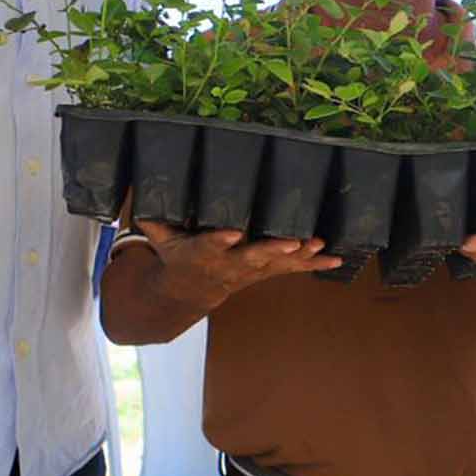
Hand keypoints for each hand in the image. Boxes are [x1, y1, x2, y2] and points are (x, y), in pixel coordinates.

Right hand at [134, 216, 340, 302]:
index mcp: (201, 254)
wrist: (188, 293)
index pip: (209, 245)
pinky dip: (315, 264)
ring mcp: (249, 271)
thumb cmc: (176, 254)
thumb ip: (152, 214)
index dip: (220, 240)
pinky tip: (337, 259)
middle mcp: (228, 265)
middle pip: (252, 258)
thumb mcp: (159, 237)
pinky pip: (292, 270)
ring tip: (319, 245)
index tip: (232, 233)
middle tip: (292, 241)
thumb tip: (137, 182)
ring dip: (299, 256)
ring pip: (277, 264)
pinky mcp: (265, 272)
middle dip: (272, 250)